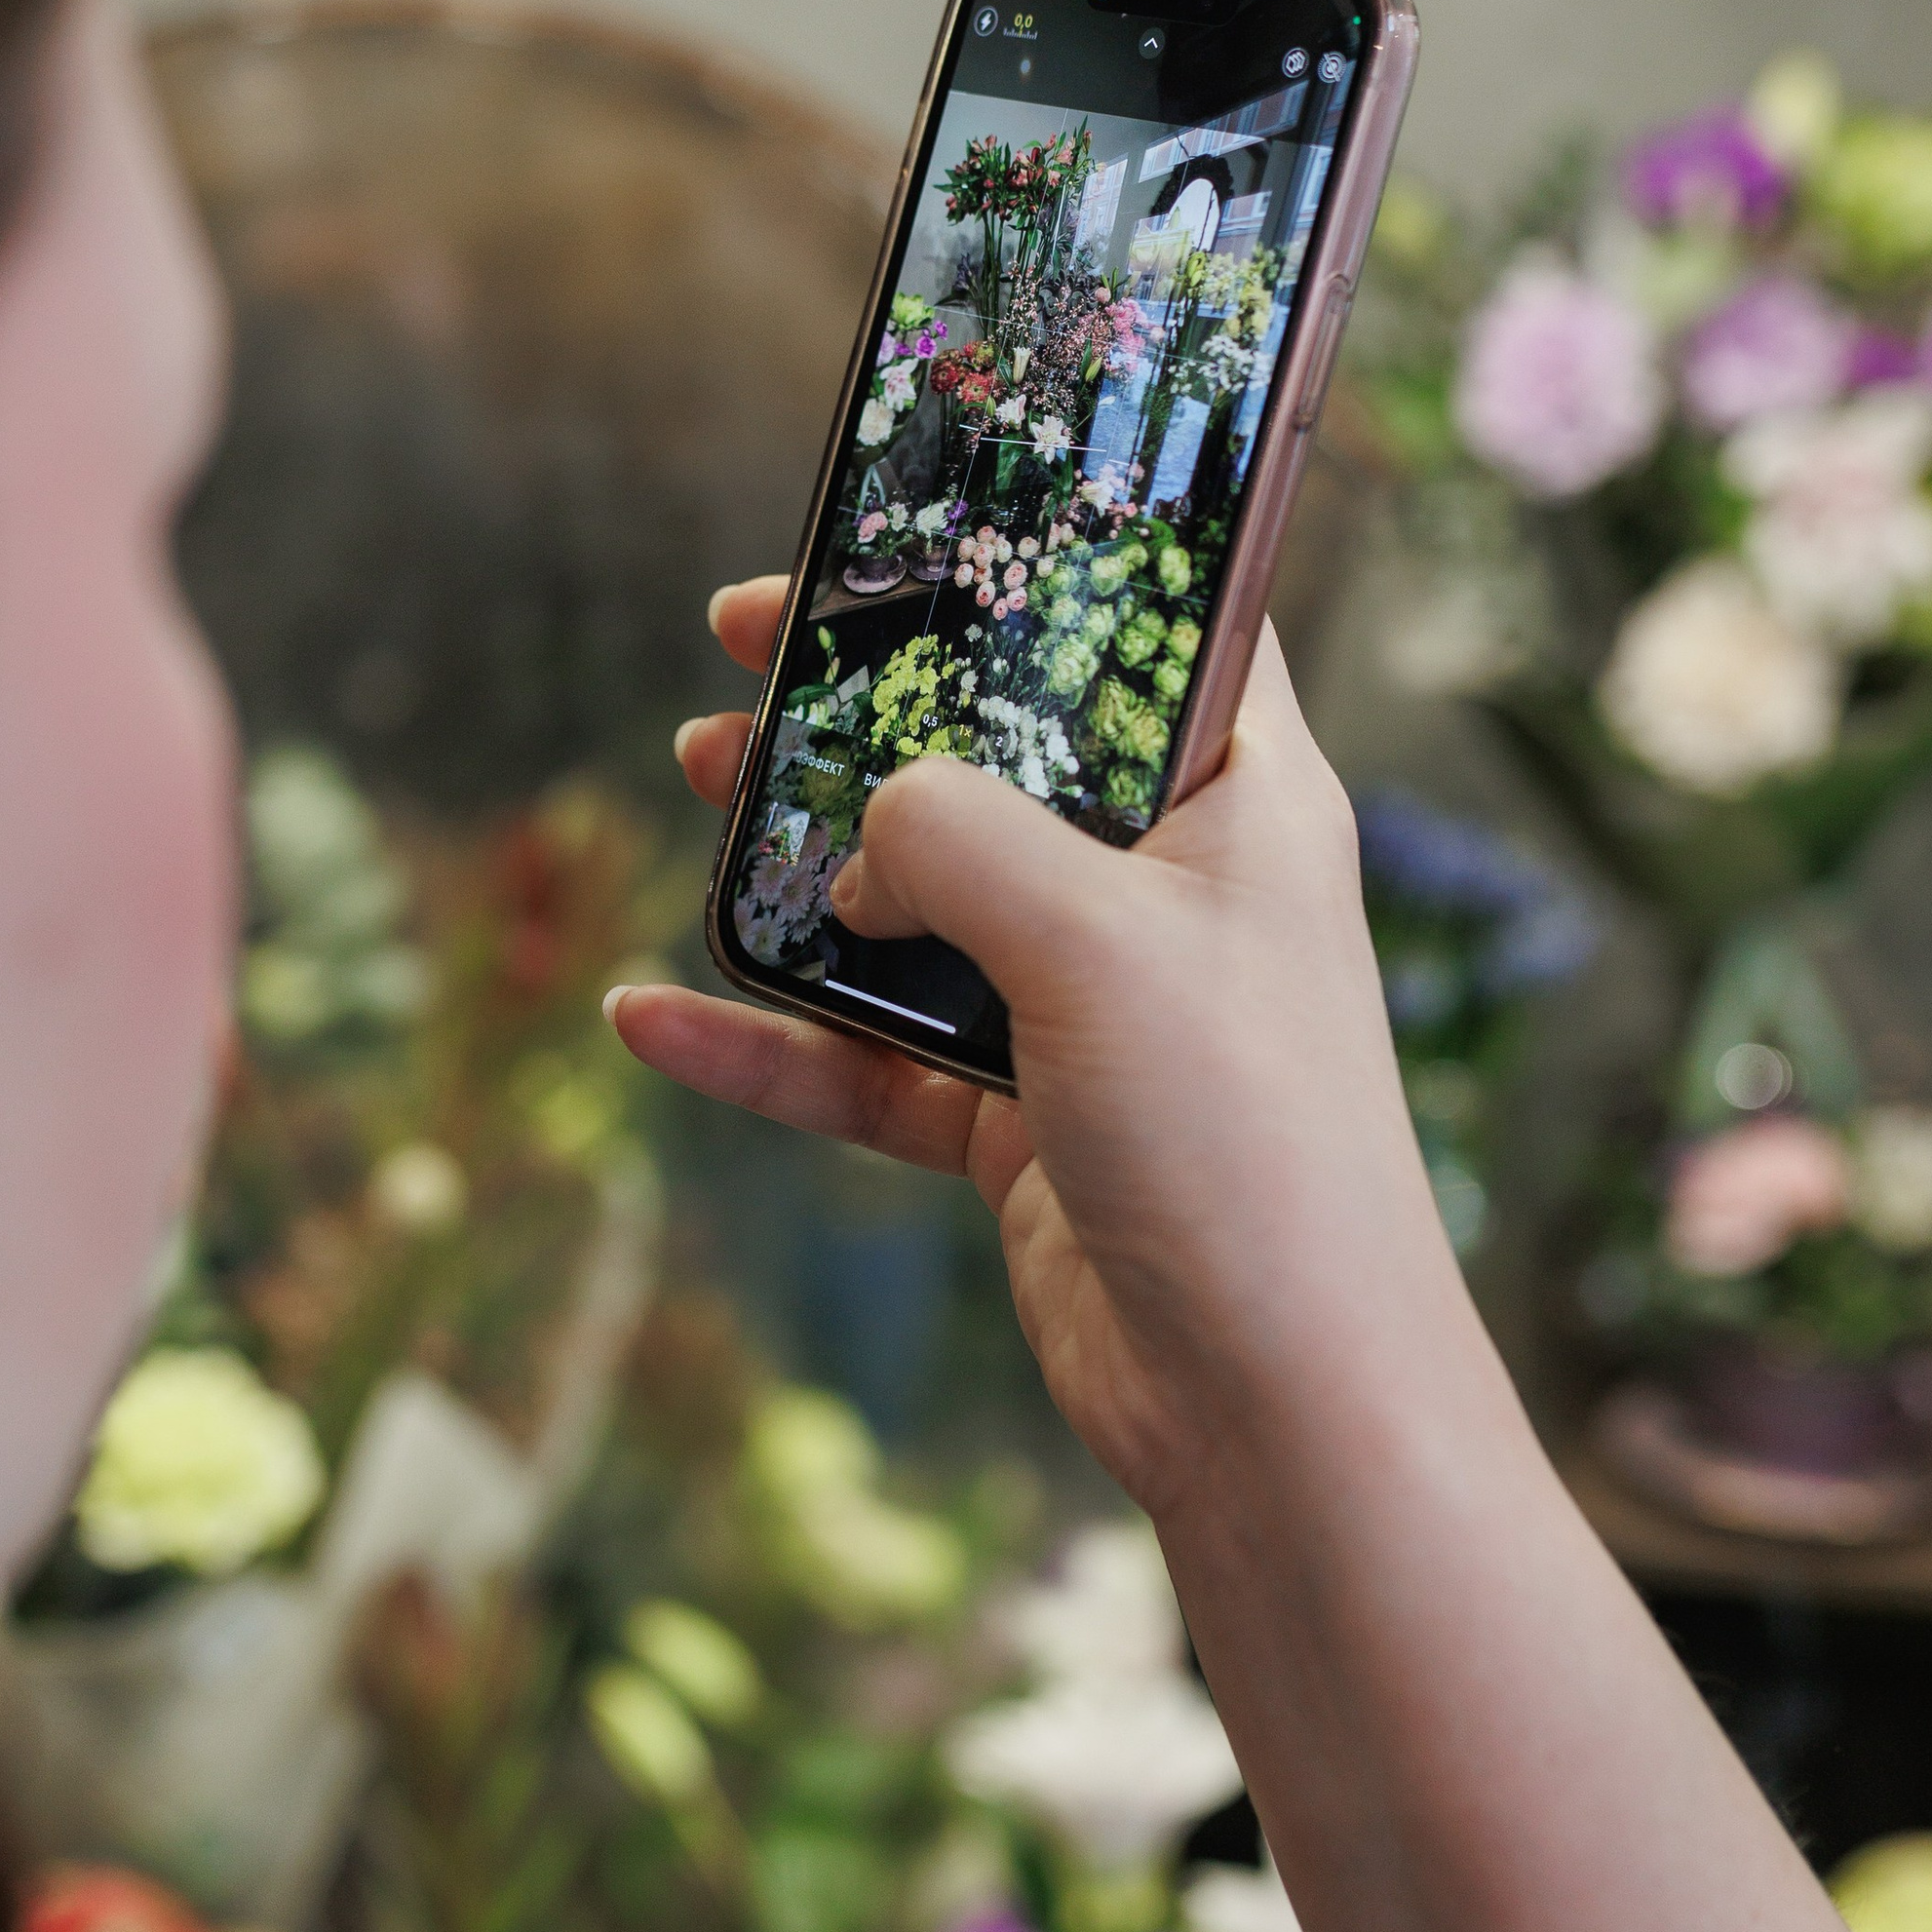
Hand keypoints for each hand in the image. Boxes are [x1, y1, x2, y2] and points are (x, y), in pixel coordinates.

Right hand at [609, 578, 1460, 1524]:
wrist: (1277, 1404)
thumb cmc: (1240, 1140)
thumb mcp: (1097, 940)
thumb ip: (960, 836)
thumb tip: (862, 825)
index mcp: (1240, 804)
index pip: (1155, 629)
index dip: (1037, 564)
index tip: (907, 528)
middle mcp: (1166, 891)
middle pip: (997, 755)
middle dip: (866, 703)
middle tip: (738, 644)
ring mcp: (1087, 1010)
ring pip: (916, 899)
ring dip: (798, 850)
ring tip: (686, 780)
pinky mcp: (1022, 1125)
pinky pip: (869, 1060)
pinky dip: (768, 1040)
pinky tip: (655, 1018)